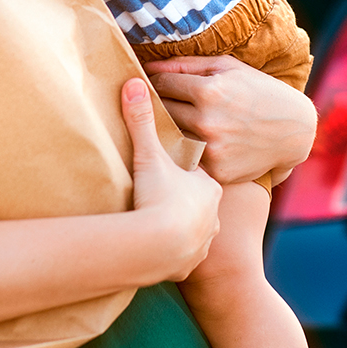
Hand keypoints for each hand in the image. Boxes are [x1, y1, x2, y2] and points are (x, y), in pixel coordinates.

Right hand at [121, 77, 220, 280]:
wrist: (159, 248)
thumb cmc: (160, 197)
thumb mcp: (149, 155)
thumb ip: (142, 121)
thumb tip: (134, 83)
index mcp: (208, 185)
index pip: (197, 172)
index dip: (182, 169)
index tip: (168, 168)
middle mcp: (213, 213)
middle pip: (197, 201)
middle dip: (183, 197)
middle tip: (162, 191)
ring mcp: (204, 240)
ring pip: (195, 228)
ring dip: (181, 224)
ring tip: (160, 220)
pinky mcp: (190, 264)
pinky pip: (185, 253)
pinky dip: (175, 248)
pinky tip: (161, 244)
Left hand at [142, 56, 316, 183]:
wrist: (296, 131)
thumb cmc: (258, 90)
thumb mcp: (226, 66)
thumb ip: (185, 64)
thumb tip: (148, 67)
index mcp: (208, 91)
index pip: (160, 84)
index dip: (155, 82)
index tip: (155, 83)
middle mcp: (207, 121)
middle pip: (162, 110)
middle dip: (160, 103)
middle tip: (161, 101)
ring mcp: (212, 149)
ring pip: (170, 135)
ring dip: (170, 127)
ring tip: (177, 120)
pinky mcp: (218, 171)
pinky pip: (188, 157)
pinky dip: (187, 149)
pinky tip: (196, 141)